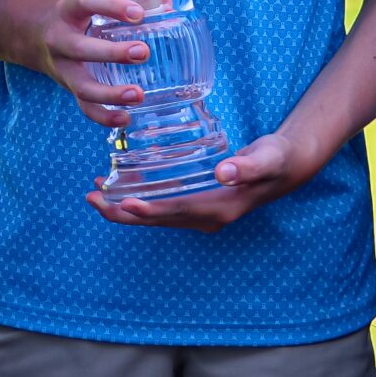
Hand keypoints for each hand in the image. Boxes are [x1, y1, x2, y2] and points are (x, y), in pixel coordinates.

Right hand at [27, 0, 158, 128]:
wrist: (32, 34)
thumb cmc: (75, 16)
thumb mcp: (94, 1)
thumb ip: (130, 1)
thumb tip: (167, 3)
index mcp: (68, 10)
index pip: (86, 2)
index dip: (111, 7)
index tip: (137, 14)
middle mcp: (60, 39)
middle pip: (82, 49)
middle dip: (112, 53)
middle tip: (142, 52)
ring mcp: (63, 68)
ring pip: (82, 86)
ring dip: (110, 94)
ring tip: (138, 95)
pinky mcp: (69, 88)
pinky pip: (84, 107)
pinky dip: (104, 116)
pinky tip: (126, 118)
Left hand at [87, 131, 312, 231]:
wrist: (285, 166)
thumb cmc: (275, 158)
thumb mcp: (266, 158)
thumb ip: (247, 165)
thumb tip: (224, 173)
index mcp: (219, 209)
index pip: (177, 212)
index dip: (149, 209)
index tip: (122, 203)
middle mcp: (206, 217)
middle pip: (158, 218)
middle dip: (122, 211)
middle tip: (90, 197)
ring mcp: (201, 213)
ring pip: (155, 215)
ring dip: (124, 206)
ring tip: (94, 192)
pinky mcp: (197, 204)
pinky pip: (162, 206)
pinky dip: (139, 198)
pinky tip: (119, 186)